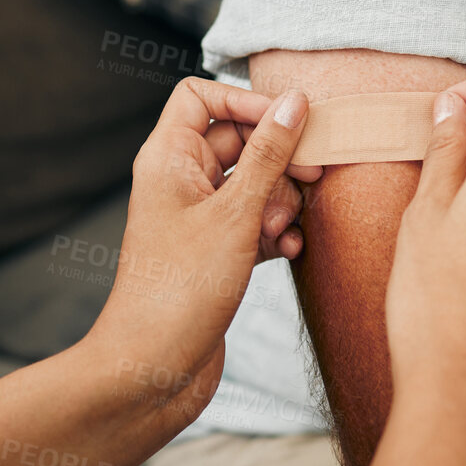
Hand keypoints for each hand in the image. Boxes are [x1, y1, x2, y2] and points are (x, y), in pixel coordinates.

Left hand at [83, 78, 317, 428]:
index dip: (246, 101)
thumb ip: (270, 155)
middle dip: (278, 157)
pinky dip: (275, 232)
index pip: (202, 96)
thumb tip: (295, 102)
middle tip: (313, 173)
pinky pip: (255, 223)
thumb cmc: (180, 292)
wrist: (152, 370)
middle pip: (238, 140)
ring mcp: (198, 219)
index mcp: (168, 158)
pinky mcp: (215, 253)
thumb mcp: (235, 215)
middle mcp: (179, 182)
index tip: (289, 121)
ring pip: (253, 184)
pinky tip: (287, 251)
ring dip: (279, 201)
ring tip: (280, 229)